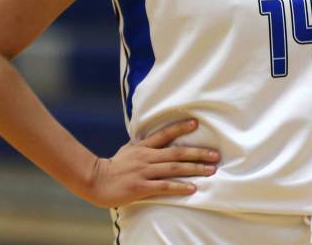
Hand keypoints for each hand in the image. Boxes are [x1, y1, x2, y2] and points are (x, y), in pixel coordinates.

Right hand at [83, 119, 218, 207]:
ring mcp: (144, 171)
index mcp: (143, 146)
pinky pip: (164, 186)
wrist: (96, 181)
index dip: (180, 128)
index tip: (196, 123)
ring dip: (194, 169)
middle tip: (215, 154)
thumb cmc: (113, 166)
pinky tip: (192, 188)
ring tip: (211, 170)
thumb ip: (142, 144)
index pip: (164, 134)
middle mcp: (146, 157)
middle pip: (176, 152)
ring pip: (174, 168)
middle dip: (198, 153)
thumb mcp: (127, 150)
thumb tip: (152, 138)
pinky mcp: (141, 187)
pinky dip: (179, 187)